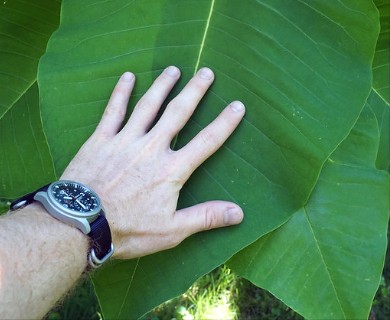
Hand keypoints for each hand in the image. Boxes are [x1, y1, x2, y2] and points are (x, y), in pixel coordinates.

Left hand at [61, 66, 244, 258]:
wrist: (81, 225)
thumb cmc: (128, 229)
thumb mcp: (172, 231)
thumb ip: (205, 217)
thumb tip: (238, 213)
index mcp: (171, 170)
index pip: (206, 142)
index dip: (224, 123)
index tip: (238, 106)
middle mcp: (152, 148)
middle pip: (178, 113)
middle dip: (195, 91)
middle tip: (206, 72)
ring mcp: (125, 140)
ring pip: (148, 105)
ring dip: (163, 85)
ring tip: (174, 69)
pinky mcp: (101, 139)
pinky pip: (113, 110)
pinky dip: (121, 92)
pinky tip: (128, 77)